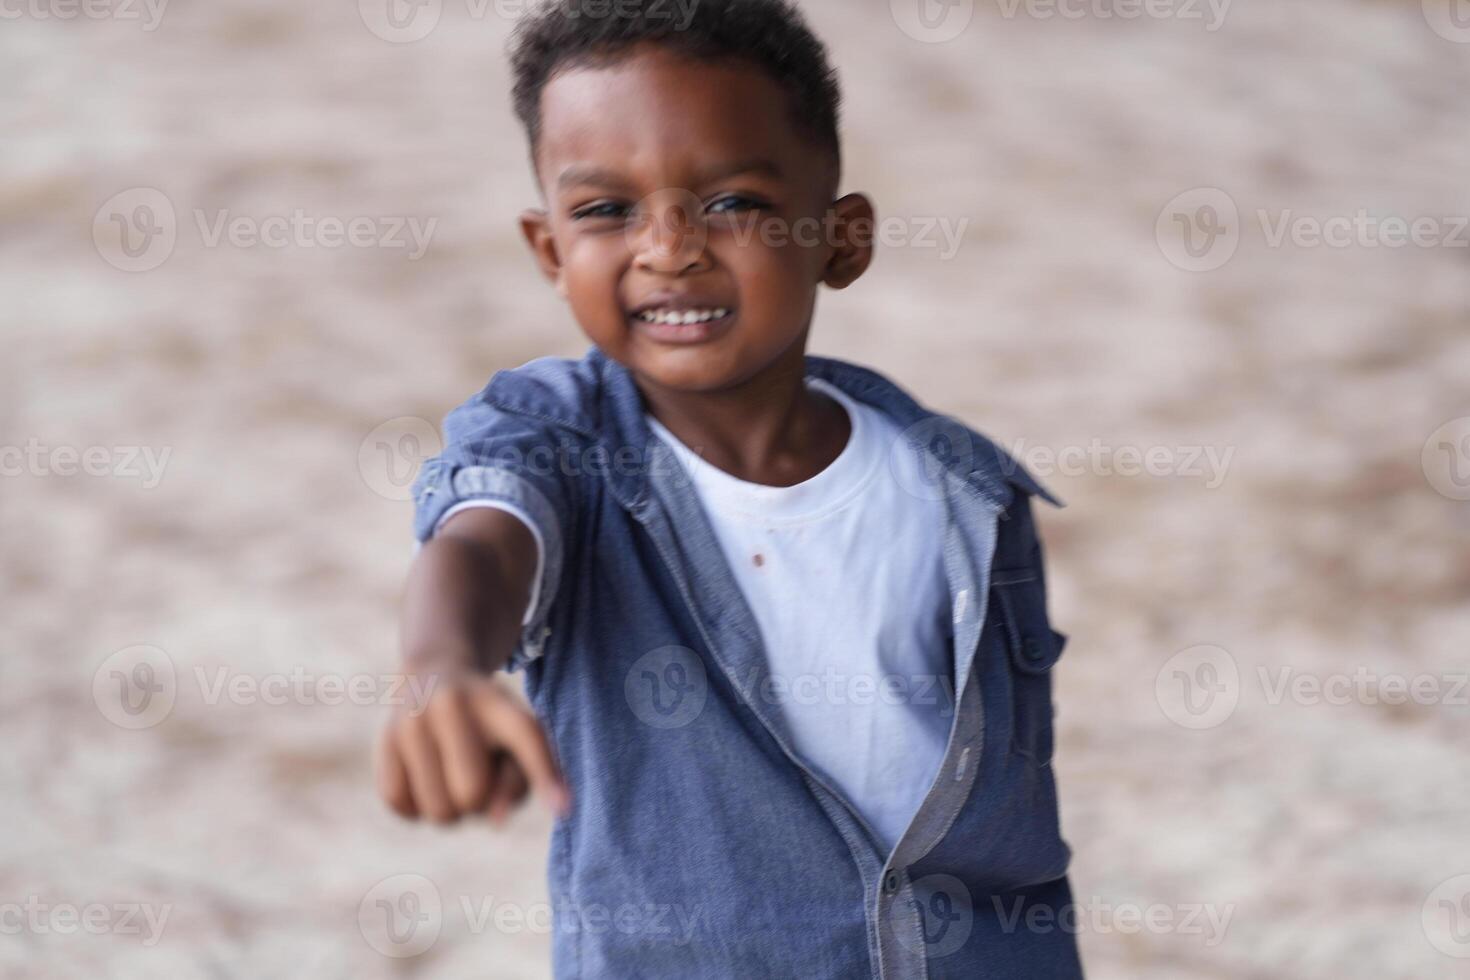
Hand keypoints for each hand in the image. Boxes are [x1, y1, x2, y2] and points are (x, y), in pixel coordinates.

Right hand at [375, 673, 569, 826]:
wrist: (432, 675)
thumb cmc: (488, 722)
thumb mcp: (517, 738)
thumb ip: (523, 780)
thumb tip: (497, 819)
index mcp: (496, 701)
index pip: (526, 738)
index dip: (544, 774)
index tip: (565, 809)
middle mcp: (450, 704)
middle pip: (472, 795)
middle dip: (479, 801)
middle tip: (476, 773)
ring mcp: (410, 721)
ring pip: (437, 811)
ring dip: (449, 808)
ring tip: (450, 773)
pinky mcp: (382, 742)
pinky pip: (401, 806)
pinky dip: (415, 806)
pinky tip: (423, 776)